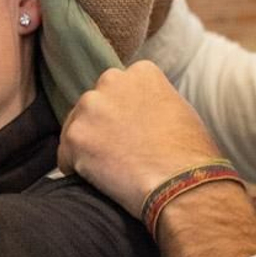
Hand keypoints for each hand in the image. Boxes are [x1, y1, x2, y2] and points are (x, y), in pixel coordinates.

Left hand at [58, 61, 225, 217]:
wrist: (182, 185)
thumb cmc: (190, 155)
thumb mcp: (178, 110)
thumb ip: (151, 101)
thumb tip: (137, 112)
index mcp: (141, 71)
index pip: (118, 89)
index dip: (123, 115)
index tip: (132, 135)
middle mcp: (112, 80)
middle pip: (94, 105)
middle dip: (101, 126)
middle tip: (119, 153)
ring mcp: (91, 107)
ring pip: (77, 129)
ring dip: (88, 148)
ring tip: (112, 171)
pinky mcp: (75, 136)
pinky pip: (65, 156)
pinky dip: (76, 169)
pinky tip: (99, 181)